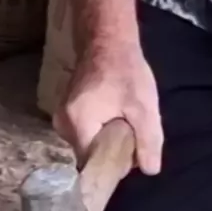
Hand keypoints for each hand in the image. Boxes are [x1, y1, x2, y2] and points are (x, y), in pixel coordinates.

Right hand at [54, 42, 162, 174]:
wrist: (106, 40)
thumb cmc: (126, 71)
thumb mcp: (144, 107)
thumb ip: (148, 140)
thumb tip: (150, 170)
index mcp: (78, 124)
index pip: (93, 164)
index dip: (115, 165)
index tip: (131, 156)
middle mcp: (63, 126)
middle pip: (90, 157)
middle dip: (113, 154)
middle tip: (132, 137)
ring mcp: (61, 120)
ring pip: (88, 147)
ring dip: (107, 143)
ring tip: (124, 126)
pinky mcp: (65, 115)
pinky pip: (84, 135)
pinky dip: (100, 133)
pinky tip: (115, 120)